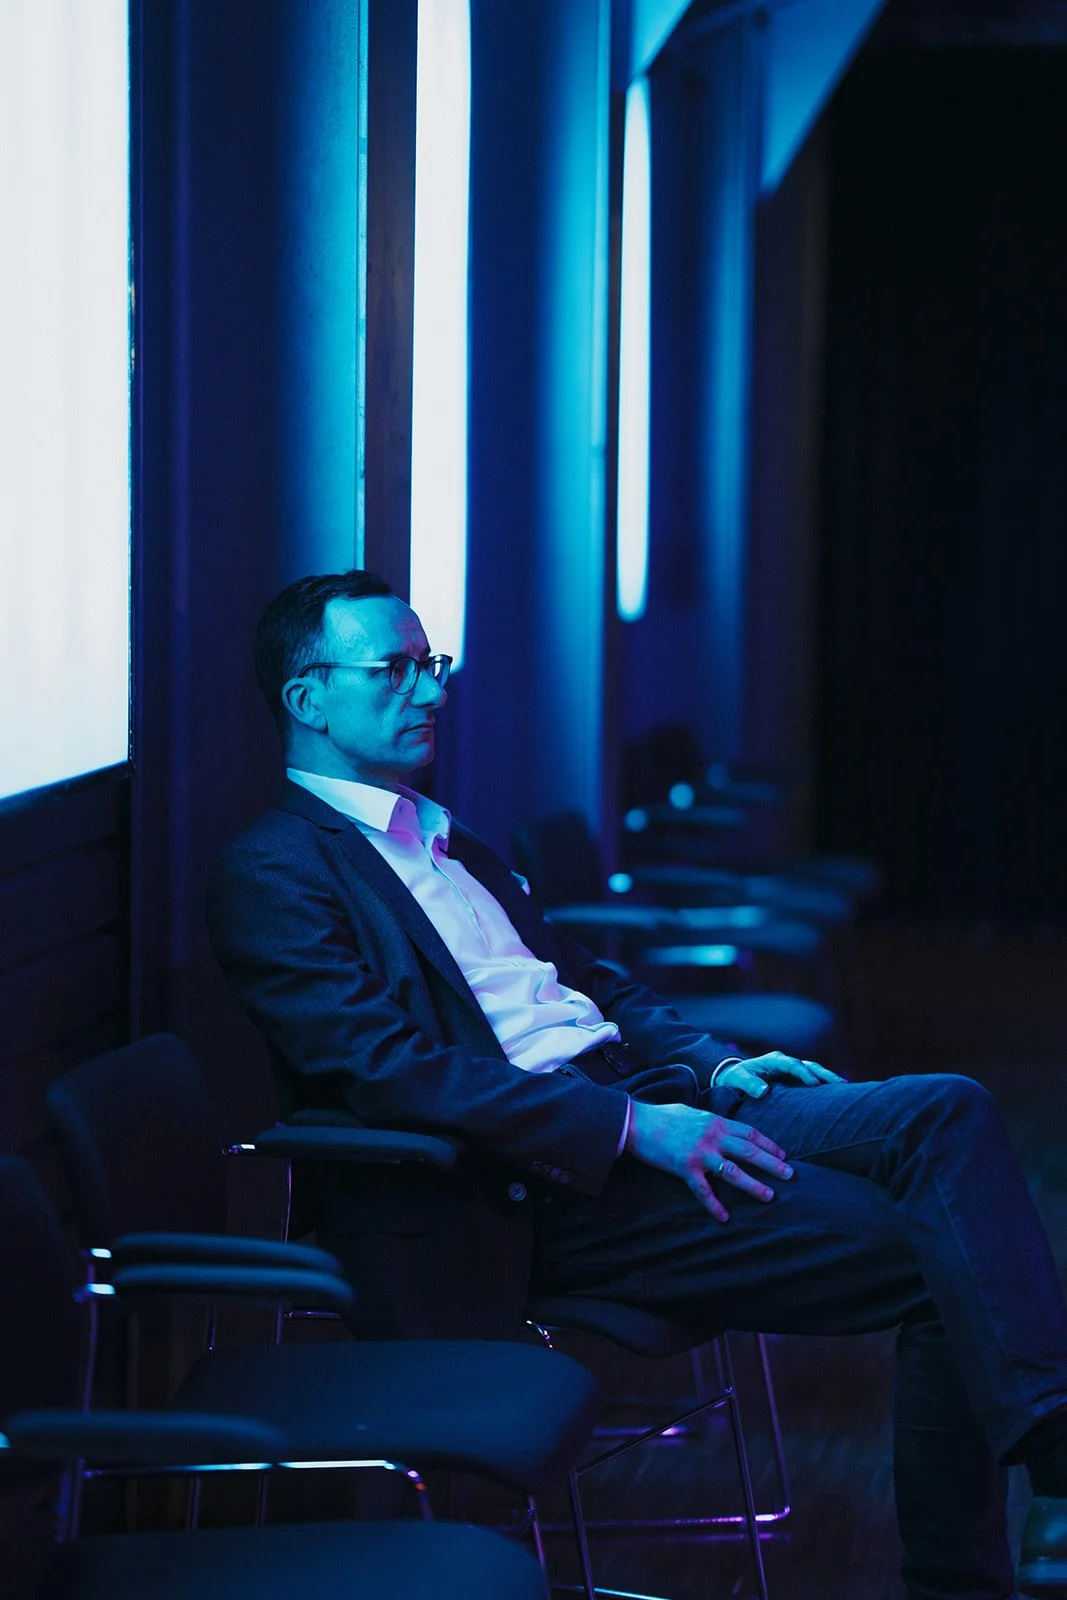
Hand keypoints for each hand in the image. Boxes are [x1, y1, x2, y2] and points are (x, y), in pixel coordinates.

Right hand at [625, 1100, 792, 1222]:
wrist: (637, 1122)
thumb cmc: (664, 1116)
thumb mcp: (694, 1114)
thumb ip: (713, 1123)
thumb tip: (727, 1131)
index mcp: (715, 1122)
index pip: (749, 1133)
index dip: (769, 1144)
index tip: (784, 1155)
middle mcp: (712, 1136)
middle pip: (749, 1151)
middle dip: (772, 1164)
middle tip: (790, 1175)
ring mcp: (699, 1153)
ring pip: (733, 1171)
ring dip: (753, 1185)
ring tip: (770, 1196)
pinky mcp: (685, 1168)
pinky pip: (703, 1190)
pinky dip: (715, 1205)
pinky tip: (725, 1217)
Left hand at [715, 1050, 844, 1098]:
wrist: (735, 1078)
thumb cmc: (735, 1078)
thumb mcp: (737, 1079)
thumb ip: (748, 1084)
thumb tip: (764, 1091)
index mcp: (773, 1060)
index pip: (792, 1064)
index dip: (803, 1073)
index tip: (814, 1084)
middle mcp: (786, 1063)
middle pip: (809, 1065)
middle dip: (825, 1074)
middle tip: (841, 1084)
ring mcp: (793, 1071)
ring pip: (815, 1072)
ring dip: (829, 1078)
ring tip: (846, 1089)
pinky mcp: (796, 1081)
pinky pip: (813, 1081)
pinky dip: (825, 1086)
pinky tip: (838, 1094)